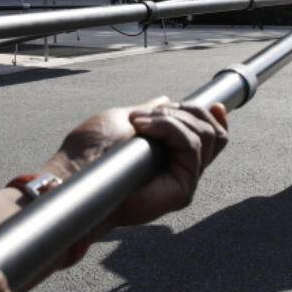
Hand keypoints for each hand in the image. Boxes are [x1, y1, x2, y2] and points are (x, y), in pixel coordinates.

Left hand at [46, 97, 228, 229]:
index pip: (212, 140)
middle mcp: (181, 171)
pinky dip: (171, 128)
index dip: (217, 120)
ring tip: (140, 121)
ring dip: (173, 118)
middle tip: (152, 113)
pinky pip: (191, 147)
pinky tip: (145, 128)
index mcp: (170, 156)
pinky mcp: (182, 190)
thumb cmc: (89, 150)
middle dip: (190, 111)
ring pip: (205, 137)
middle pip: (214, 135)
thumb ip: (152, 115)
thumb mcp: (126, 120)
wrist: (75, 172)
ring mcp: (183, 181)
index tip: (215, 105)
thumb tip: (168, 101)